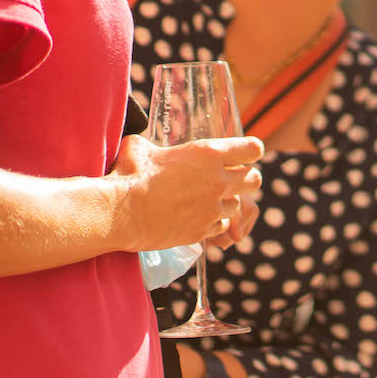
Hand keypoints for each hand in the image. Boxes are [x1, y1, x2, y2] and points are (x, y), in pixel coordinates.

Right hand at [114, 135, 263, 251]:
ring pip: (238, 206)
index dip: (249, 151)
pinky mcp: (204, 230)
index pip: (253, 149)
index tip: (241, 154)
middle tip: (230, 179)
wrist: (121, 213)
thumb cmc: (129, 175)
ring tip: (206, 200)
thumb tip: (148, 147)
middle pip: (255, 180)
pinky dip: (213, 223)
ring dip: (226, 203)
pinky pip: (222, 226)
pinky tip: (197, 218)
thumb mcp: (141, 148)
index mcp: (209, 154)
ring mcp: (213, 209)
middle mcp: (218, 181)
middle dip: (245, 178)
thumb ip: (155, 146)